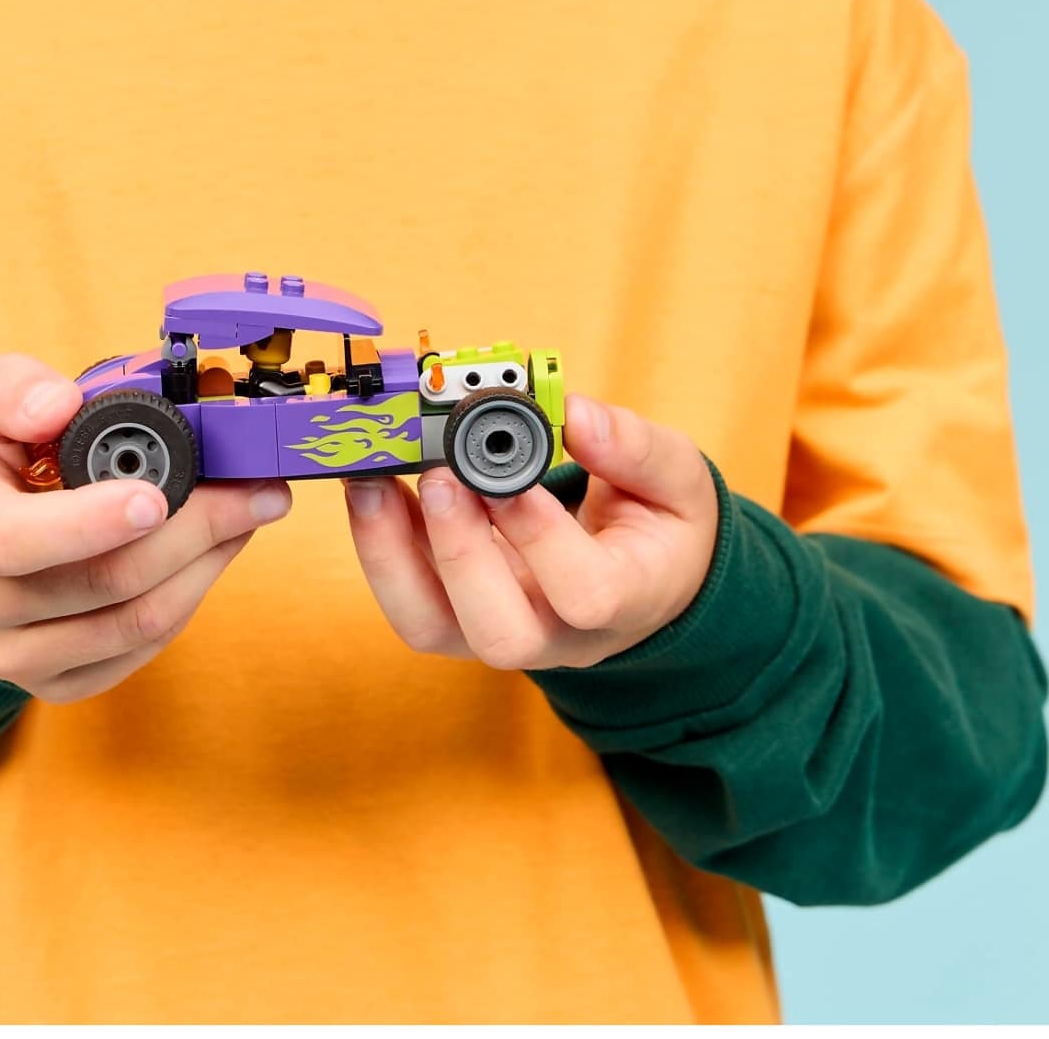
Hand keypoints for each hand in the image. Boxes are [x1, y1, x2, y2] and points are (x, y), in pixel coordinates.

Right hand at [0, 354, 290, 701]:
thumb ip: (10, 388)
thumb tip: (61, 405)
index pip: (12, 541)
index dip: (89, 524)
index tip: (156, 497)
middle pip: (101, 582)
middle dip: (193, 530)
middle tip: (252, 488)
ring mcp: (13, 652)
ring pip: (134, 621)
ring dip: (207, 561)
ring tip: (248, 509)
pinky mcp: (56, 680)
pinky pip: (141, 649)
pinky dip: (192, 594)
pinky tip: (216, 548)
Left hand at [342, 393, 717, 669]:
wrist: (642, 577)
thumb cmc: (658, 526)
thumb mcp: (676, 479)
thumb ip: (635, 448)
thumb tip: (575, 414)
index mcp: (628, 599)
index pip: (586, 594)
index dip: (541, 537)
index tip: (510, 477)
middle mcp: (559, 634)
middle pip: (500, 635)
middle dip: (457, 553)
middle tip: (437, 477)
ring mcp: (501, 631)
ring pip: (431, 628)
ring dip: (389, 554)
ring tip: (372, 480)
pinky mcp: (457, 616)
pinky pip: (406, 600)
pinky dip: (378, 545)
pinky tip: (374, 487)